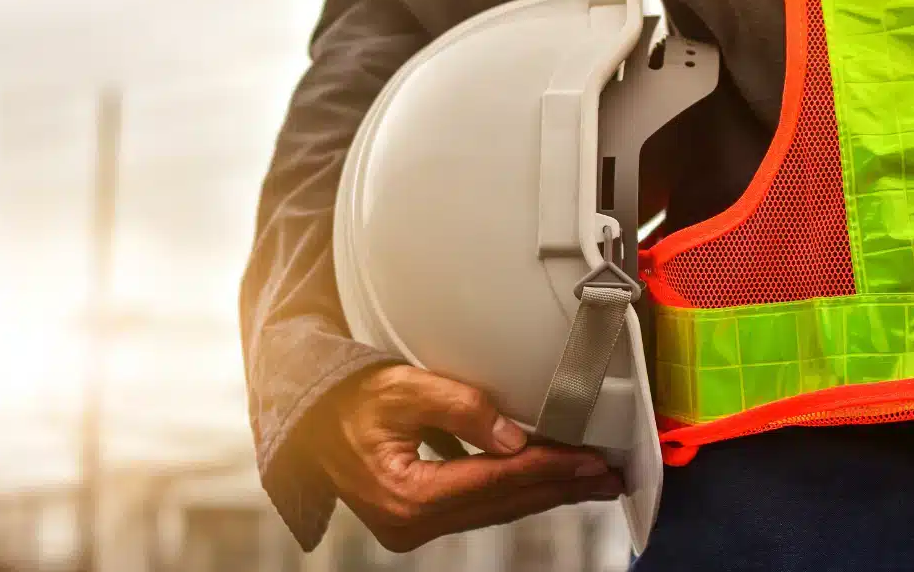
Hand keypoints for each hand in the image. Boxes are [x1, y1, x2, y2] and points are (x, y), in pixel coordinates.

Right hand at [316, 364, 623, 551]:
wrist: (306, 419)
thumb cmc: (347, 399)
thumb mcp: (402, 387)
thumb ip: (460, 407)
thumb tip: (513, 437)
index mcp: (406, 494)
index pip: (495, 481)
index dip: (549, 469)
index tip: (590, 460)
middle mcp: (409, 522)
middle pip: (502, 504)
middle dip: (559, 487)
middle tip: (607, 475)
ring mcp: (411, 527)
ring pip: (494, 511)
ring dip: (544, 493)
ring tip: (589, 481)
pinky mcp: (415, 520)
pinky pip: (478, 508)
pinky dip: (514, 493)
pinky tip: (543, 483)